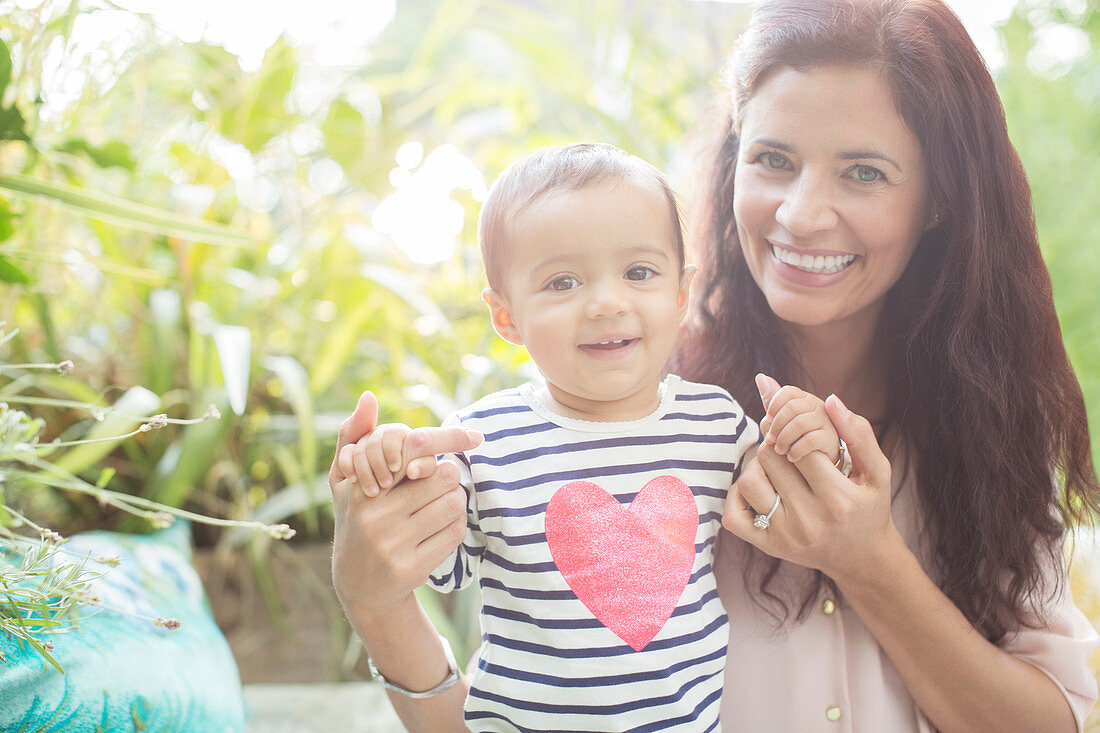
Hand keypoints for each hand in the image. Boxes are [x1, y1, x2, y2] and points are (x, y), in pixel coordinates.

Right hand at [329, 392, 481, 611]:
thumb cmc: (355, 519)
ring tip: (439, 503)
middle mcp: (375, 516)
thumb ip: (353, 435)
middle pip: (442, 476)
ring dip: (454, 500)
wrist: (359, 584)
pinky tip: (440, 527)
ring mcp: (393, 544)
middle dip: (446, 477)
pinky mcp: (412, 567)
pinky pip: (455, 532)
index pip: (413, 453)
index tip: (471, 438)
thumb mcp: (344, 480)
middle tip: (439, 482)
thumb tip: (368, 396)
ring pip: (453, 503)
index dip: (442, 443)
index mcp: (362, 489)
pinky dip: (455, 525)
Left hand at [723, 388, 896, 582]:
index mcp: (837, 498)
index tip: (802, 440)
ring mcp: (785, 535)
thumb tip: (831, 400)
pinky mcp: (768, 547)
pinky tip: (760, 489)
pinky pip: (734, 514)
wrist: (862, 559)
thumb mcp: (878, 472)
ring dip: (758, 466)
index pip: (801, 445)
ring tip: (775, 468)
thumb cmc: (869, 508)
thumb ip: (859, 434)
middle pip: (771, 458)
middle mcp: (809, 519)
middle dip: (776, 445)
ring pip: (750, 480)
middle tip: (786, 449)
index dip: (797, 434)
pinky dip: (738, 495)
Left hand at [756, 373, 839, 463]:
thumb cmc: (798, 437)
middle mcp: (818, 405)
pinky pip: (809, 440)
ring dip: (784, 440)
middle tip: (770, 441)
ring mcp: (826, 421)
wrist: (822, 459)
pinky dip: (796, 450)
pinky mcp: (831, 438)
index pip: (787, 392)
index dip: (773, 406)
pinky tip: (792, 457)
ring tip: (780, 450)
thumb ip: (772, 400)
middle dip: (776, 426)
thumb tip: (760, 377)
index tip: (767, 421)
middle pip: (792, 408)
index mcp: (805, 398)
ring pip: (799, 424)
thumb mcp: (784, 419)